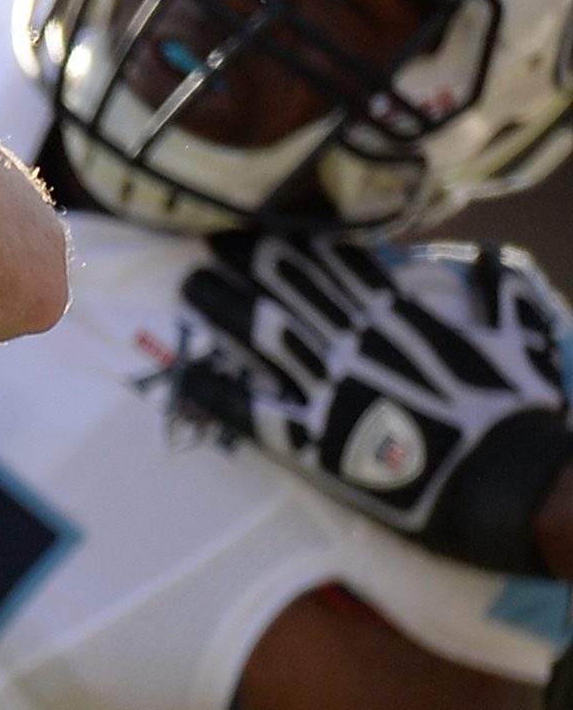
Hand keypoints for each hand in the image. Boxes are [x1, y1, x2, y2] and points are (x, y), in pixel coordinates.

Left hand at [178, 234, 572, 572]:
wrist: (512, 486)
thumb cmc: (522, 415)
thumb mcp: (524, 340)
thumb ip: (504, 293)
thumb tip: (498, 256)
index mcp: (399, 318)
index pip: (336, 266)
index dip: (297, 243)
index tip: (266, 224)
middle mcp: (352, 345)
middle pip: (287, 290)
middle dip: (247, 261)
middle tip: (210, 238)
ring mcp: (327, 391)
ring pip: (259, 336)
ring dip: (221, 308)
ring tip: (190, 284)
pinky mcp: (313, 443)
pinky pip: (249, 411)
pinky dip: (215, 391)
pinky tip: (184, 373)